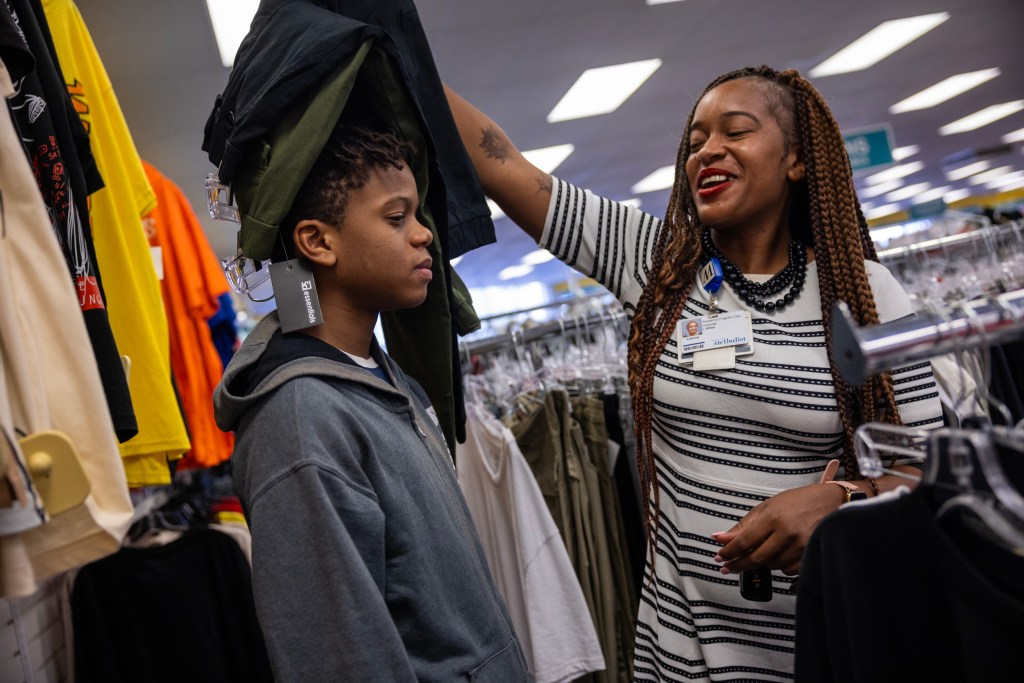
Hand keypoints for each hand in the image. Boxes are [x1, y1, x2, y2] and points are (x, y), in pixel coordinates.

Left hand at [711, 483, 842, 574]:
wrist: (831, 501)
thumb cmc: (798, 501)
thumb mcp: (767, 507)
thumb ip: (743, 525)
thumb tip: (719, 538)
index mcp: (774, 517)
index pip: (744, 541)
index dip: (729, 552)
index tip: (719, 557)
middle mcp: (787, 533)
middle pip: (756, 558)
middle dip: (738, 564)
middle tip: (727, 566)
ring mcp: (801, 546)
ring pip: (772, 566)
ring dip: (762, 562)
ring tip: (761, 552)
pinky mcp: (812, 555)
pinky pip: (789, 571)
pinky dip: (780, 566)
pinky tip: (780, 555)